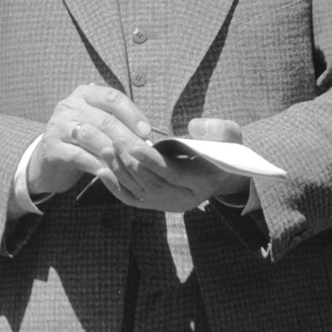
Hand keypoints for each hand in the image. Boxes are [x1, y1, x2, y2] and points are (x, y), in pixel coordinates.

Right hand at [29, 84, 161, 201]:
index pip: (112, 97)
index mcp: (84, 95)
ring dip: (114, 151)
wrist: (49, 162)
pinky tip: (110, 172)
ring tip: (130, 163)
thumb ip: (117, 124)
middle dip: (127, 137)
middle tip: (144, 152)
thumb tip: (147, 136)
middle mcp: (69, 106)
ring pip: (91, 136)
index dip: (132, 113)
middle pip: (104, 119)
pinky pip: (78, 156)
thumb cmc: (81, 141)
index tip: (147, 131)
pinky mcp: (52, 148)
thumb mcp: (97, 125)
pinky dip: (96, 164)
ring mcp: (58, 127)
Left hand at [85, 115, 249, 212]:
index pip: (173, 175)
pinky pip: (132, 199)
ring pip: (139, 193)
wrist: (222, 172)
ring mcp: (168, 205)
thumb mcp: (230, 135)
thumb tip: (194, 127)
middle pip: (152, 185)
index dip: (153, 162)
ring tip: (105, 149)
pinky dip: (115, 187)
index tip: (134, 145)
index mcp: (203, 182)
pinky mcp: (156, 205)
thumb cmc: (225, 148)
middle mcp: (184, 199)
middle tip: (113, 142)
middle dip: (131, 165)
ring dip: (120, 172)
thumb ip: (217, 129)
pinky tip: (101, 169)